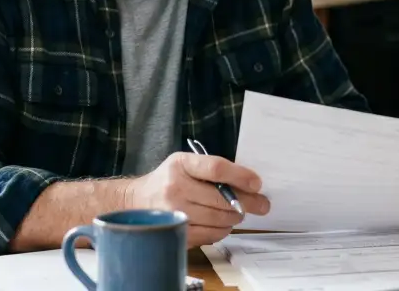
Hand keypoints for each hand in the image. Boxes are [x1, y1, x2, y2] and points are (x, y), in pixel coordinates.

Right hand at [125, 152, 270, 246]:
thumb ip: (213, 169)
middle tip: (261, 205)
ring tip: (238, 213)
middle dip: (247, 202)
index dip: (241, 176)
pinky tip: (222, 223)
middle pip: (221, 199)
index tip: (257, 183)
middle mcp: (175, 188)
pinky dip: (222, 230)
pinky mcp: (176, 232)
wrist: (136, 201)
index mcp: (180, 164)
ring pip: (218, 219)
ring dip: (235, 217)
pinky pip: (210, 235)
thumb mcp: (186, 163)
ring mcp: (174, 213)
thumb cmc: (169, 179)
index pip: (216, 168)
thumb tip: (249, 184)